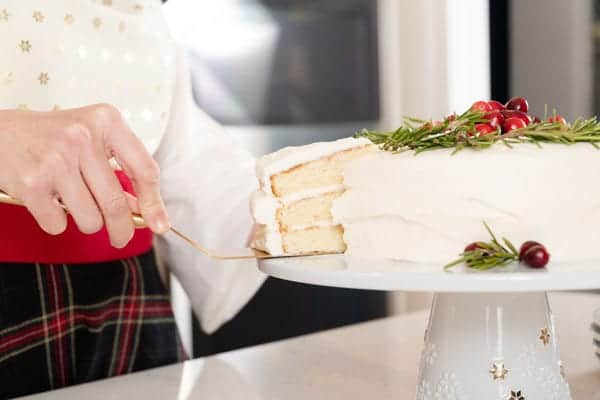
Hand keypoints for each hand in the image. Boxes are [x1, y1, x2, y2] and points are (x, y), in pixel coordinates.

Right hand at [0, 104, 169, 247]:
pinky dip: (56, 222)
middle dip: (122, 229)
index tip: (161, 224)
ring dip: (86, 223)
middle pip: (117, 203)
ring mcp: (56, 158)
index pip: (145, 170)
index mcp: (106, 121)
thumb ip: (120, 171)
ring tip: (74, 204)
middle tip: (121, 237)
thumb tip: (146, 211)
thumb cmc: (52, 138)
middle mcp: (83, 136)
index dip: (154, 203)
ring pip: (90, 219)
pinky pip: (58, 224)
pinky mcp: (32, 182)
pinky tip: (47, 201)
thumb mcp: (93, 142)